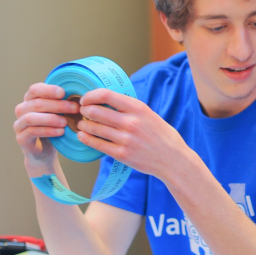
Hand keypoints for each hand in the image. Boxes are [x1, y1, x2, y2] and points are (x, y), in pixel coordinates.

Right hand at [14, 83, 79, 171]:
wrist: (44, 151)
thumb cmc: (53, 127)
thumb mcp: (59, 113)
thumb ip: (64, 103)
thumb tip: (81, 95)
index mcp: (30, 100)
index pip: (35, 89)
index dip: (48, 90)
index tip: (63, 93)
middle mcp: (22, 110)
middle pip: (36, 103)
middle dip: (58, 105)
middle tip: (75, 108)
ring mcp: (19, 124)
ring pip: (31, 117)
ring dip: (51, 118)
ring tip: (66, 122)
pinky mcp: (21, 138)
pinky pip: (32, 132)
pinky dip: (48, 131)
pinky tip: (60, 132)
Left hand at [74, 88, 193, 179]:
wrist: (173, 159)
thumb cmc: (162, 136)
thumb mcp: (149, 114)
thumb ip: (130, 108)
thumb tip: (106, 101)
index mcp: (138, 108)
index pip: (106, 95)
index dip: (91, 96)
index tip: (86, 99)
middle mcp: (131, 122)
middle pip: (96, 111)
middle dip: (84, 110)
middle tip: (82, 112)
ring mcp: (126, 139)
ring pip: (94, 128)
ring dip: (83, 125)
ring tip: (82, 124)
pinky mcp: (121, 154)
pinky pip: (97, 144)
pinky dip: (86, 138)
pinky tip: (83, 136)